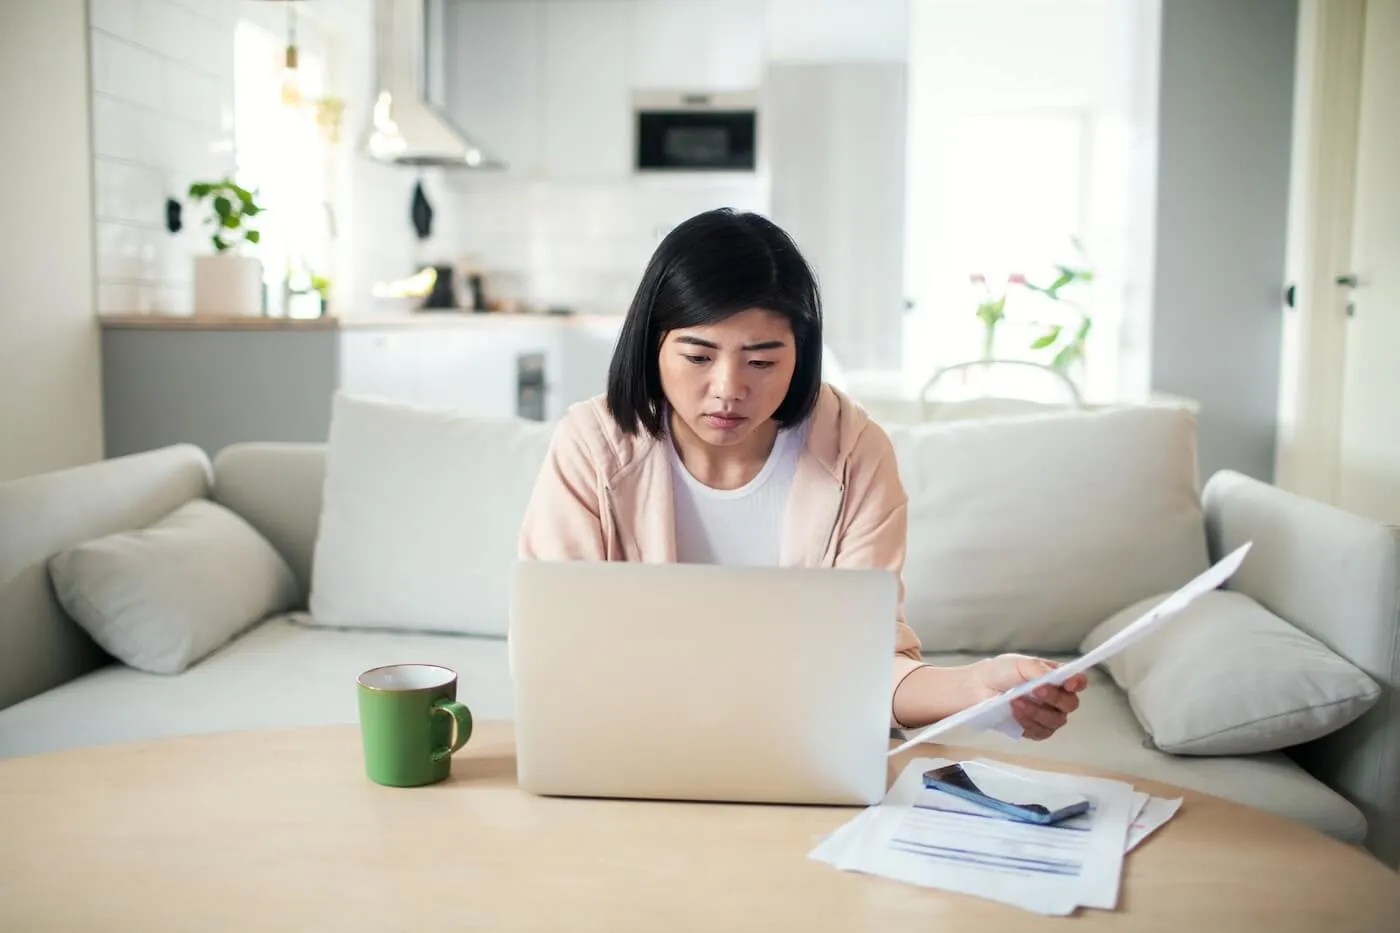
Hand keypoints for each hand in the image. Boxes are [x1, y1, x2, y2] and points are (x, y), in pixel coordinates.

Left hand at [967, 654, 1086, 740]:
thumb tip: (1057, 677)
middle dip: (1054, 697)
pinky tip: (1015, 712)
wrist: (977, 688)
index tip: (1069, 683)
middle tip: (1036, 689)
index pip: (1078, 682)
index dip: (1078, 683)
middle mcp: (1056, 697)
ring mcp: (1047, 715)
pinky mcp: (1034, 730)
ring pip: (1056, 721)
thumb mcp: (1020, 664)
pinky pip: (1041, 732)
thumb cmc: (1000, 672)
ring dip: (1036, 711)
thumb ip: (1040, 670)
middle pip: (1070, 704)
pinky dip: (1028, 722)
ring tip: (1015, 700)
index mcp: (1056, 677)